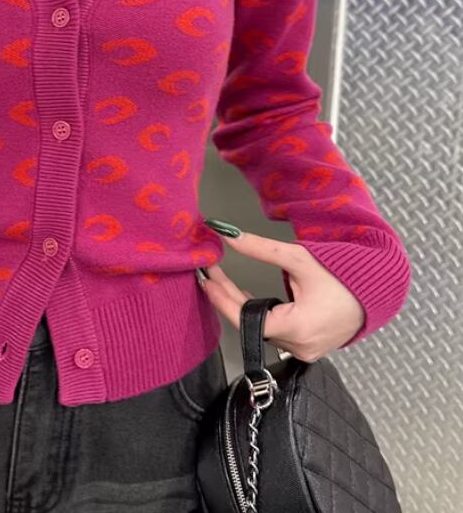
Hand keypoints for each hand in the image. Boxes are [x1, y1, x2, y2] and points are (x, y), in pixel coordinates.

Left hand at [200, 228, 364, 360]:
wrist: (377, 290)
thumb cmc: (344, 275)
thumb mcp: (298, 258)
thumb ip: (259, 248)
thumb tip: (226, 235)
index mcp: (296, 329)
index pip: (245, 318)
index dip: (222, 298)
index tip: (207, 279)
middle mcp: (299, 346)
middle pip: (252, 323)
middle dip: (229, 297)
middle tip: (211, 275)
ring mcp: (305, 350)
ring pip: (262, 329)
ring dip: (243, 306)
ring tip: (224, 282)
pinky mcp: (309, 347)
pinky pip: (276, 332)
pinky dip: (262, 314)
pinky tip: (249, 299)